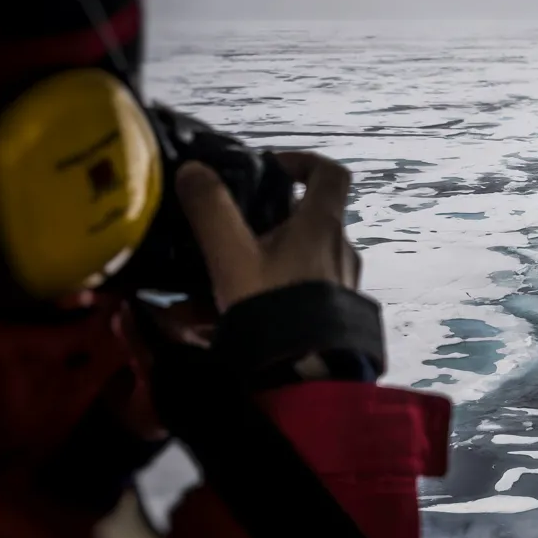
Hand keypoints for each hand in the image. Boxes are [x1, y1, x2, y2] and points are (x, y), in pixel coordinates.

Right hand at [173, 151, 361, 313]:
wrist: (306, 376)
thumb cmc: (273, 307)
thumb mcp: (232, 255)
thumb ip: (211, 209)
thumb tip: (194, 170)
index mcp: (324, 226)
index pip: (331, 173)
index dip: (304, 161)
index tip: (273, 166)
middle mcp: (342, 250)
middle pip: (311, 218)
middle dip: (273, 221)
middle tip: (234, 233)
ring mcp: (344, 284)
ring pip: (304, 258)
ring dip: (269, 260)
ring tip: (225, 280)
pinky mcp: (337, 315)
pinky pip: (304, 292)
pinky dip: (275, 292)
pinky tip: (239, 315)